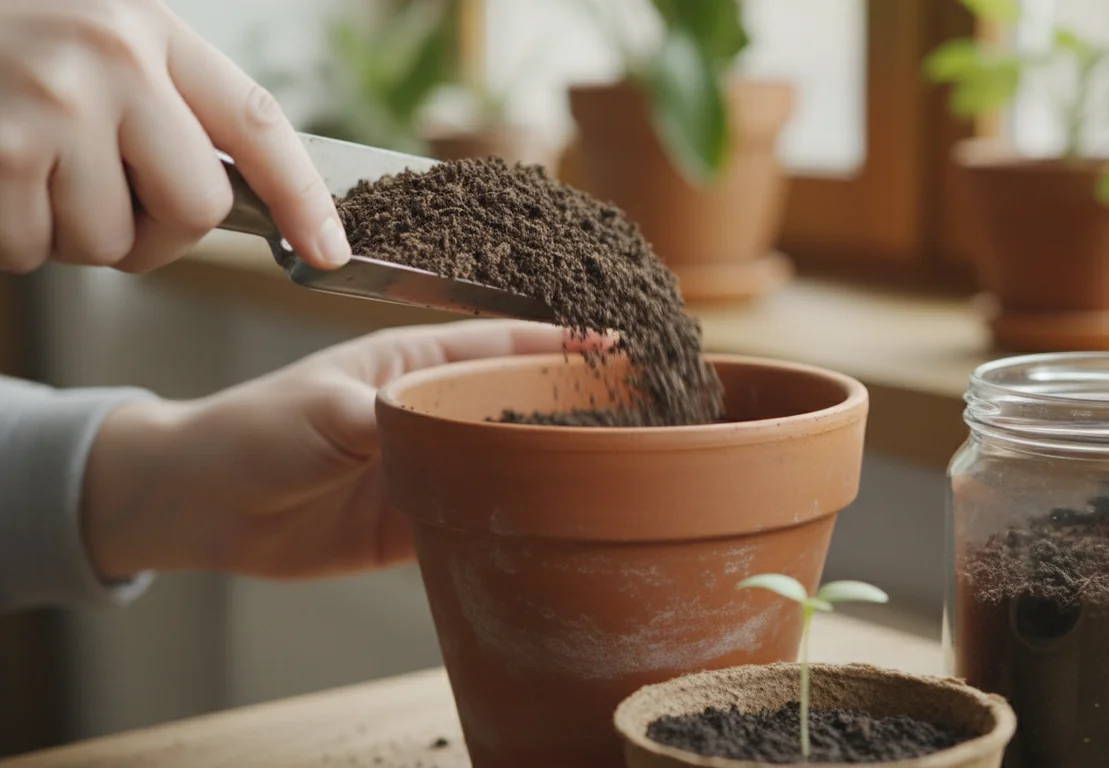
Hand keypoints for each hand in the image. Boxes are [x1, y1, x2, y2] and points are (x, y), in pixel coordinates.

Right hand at [0, 0, 348, 274]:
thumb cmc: (7, 35)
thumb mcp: (99, 35)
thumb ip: (164, 101)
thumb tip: (229, 199)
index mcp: (150, 28)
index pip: (259, 126)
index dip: (303, 199)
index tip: (330, 252)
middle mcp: (110, 60)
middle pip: (195, 210)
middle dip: (157, 234)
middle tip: (109, 206)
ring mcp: (49, 106)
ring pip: (106, 242)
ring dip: (70, 232)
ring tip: (28, 168)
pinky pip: (32, 249)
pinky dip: (11, 238)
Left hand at [81, 321, 604, 580]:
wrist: (203, 507)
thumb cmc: (255, 431)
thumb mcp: (323, 413)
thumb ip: (389, 420)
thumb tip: (450, 434)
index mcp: (417, 361)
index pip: (506, 343)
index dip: (565, 343)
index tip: (623, 348)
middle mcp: (436, 408)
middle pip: (522, 401)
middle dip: (579, 403)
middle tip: (645, 414)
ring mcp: (433, 464)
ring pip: (510, 460)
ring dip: (555, 464)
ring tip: (623, 471)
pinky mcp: (422, 519)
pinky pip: (483, 517)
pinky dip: (519, 521)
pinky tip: (561, 525)